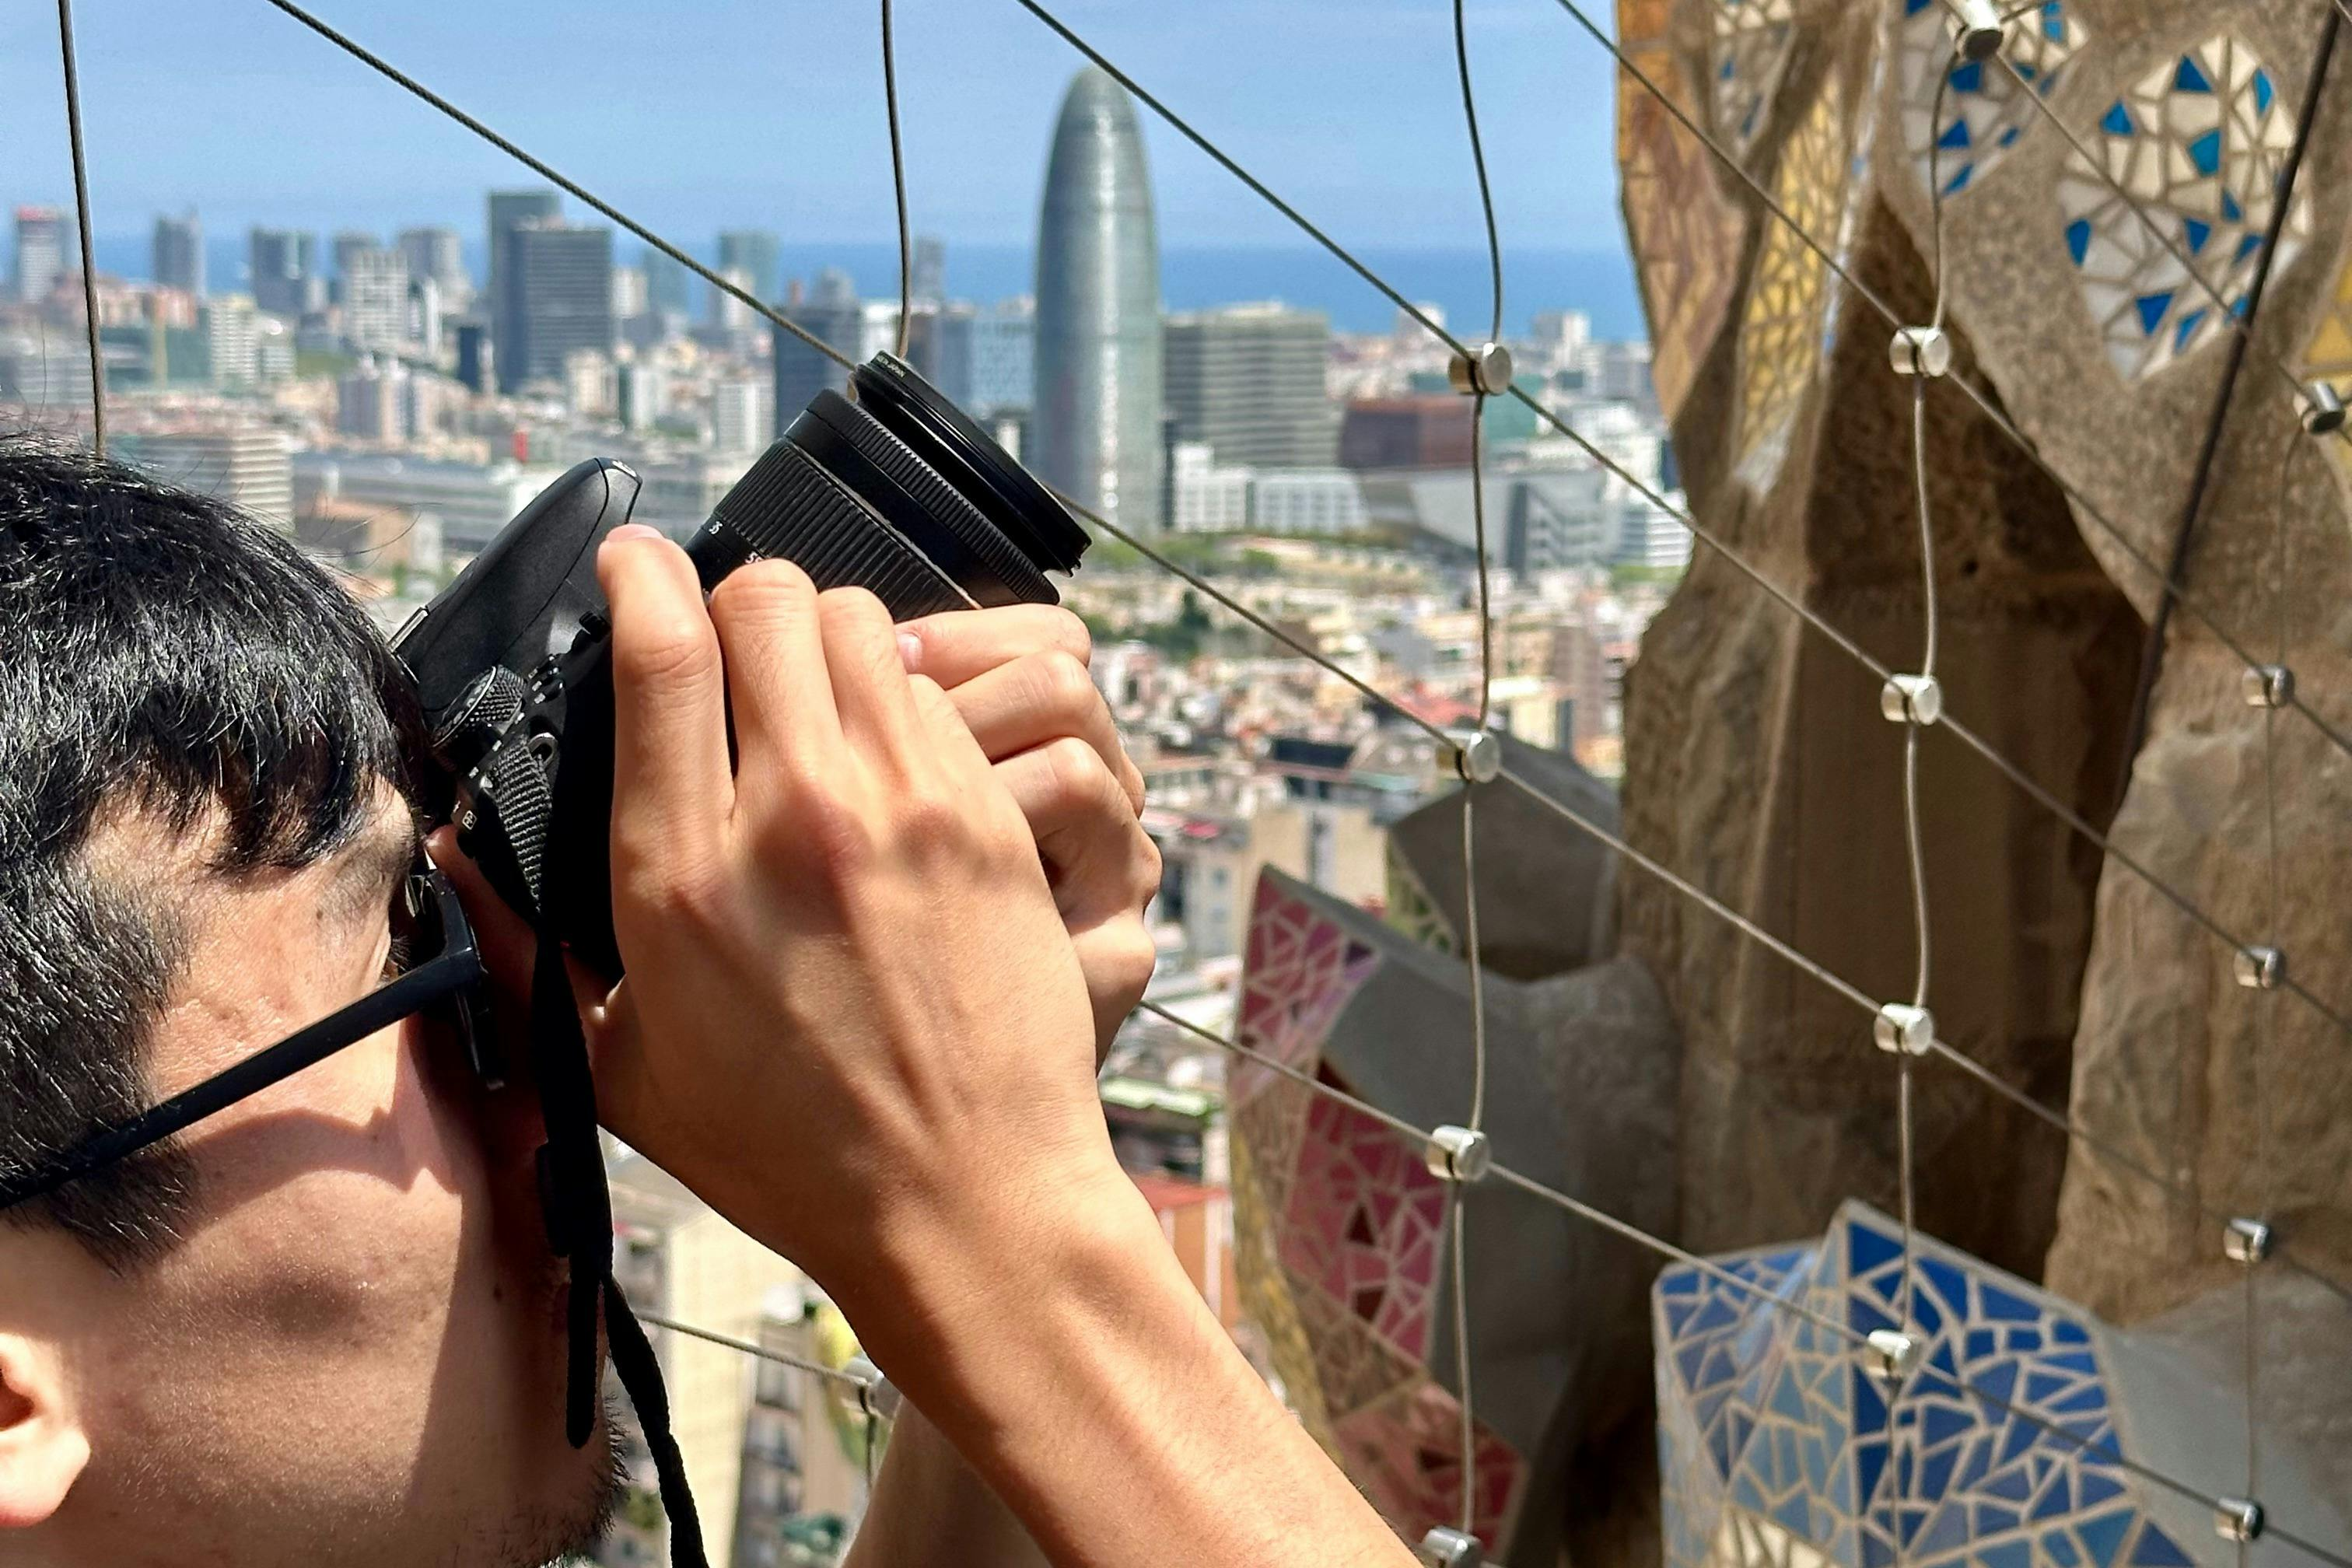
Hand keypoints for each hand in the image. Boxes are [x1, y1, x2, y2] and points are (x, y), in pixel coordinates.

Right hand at [575, 530, 1119, 1297]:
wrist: (969, 1202)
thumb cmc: (792, 1154)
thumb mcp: (620, 1074)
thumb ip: (528, 956)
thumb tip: (454, 856)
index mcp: (679, 878)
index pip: (657, 654)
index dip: (638, 576)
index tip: (630, 561)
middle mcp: (793, 821)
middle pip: (766, 602)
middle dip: (737, 599)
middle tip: (733, 641)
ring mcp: (904, 811)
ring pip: (861, 625)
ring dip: (825, 637)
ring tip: (813, 690)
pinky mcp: (989, 821)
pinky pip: (938, 695)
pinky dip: (904, 699)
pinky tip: (890, 752)